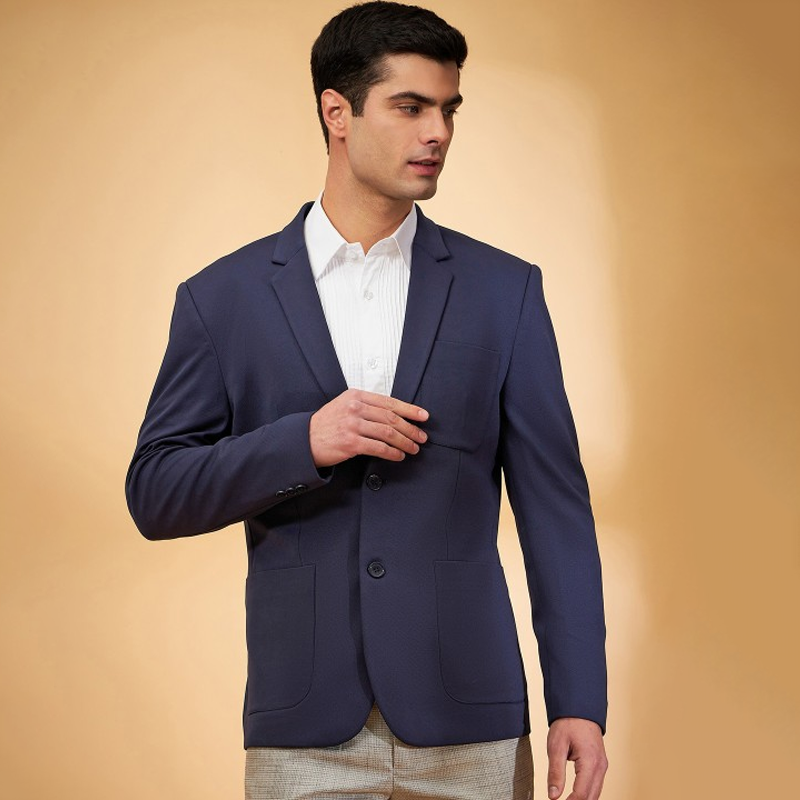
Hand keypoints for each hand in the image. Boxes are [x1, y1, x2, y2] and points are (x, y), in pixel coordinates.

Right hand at [309, 388, 428, 467]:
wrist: (305, 440)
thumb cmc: (326, 424)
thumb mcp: (344, 405)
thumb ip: (366, 405)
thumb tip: (394, 414)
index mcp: (356, 396)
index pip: (390, 402)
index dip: (410, 409)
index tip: (423, 416)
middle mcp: (355, 408)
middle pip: (392, 418)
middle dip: (411, 429)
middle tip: (421, 437)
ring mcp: (353, 425)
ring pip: (388, 433)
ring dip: (405, 442)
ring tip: (413, 448)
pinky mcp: (351, 442)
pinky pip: (379, 448)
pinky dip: (392, 453)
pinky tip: (398, 456)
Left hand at [547, 717, 607, 799]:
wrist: (579, 708)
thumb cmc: (568, 723)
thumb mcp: (556, 746)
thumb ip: (555, 772)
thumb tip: (553, 795)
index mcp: (590, 762)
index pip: (581, 794)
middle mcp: (600, 766)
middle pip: (591, 797)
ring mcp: (602, 766)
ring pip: (595, 794)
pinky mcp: (600, 764)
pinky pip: (596, 785)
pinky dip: (587, 794)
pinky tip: (576, 797)